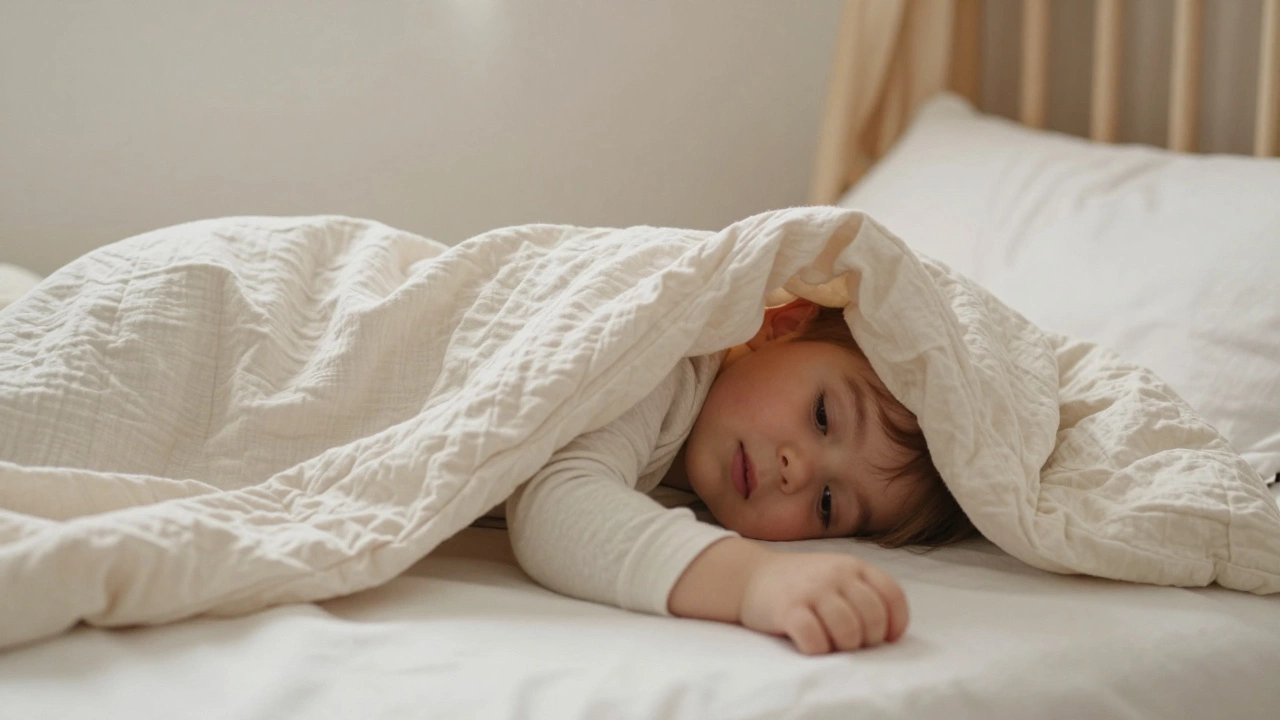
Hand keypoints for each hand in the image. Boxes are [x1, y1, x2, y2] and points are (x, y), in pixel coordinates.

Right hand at [739, 551, 908, 654]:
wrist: (750, 576)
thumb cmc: (801, 583)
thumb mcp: (836, 575)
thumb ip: (863, 592)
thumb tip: (889, 633)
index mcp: (852, 566)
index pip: (892, 595)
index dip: (895, 622)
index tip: (886, 638)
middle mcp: (835, 574)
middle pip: (872, 617)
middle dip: (867, 639)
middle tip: (850, 641)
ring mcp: (811, 590)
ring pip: (848, 630)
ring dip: (844, 646)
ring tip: (831, 643)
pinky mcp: (787, 609)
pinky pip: (814, 639)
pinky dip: (818, 649)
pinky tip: (810, 645)